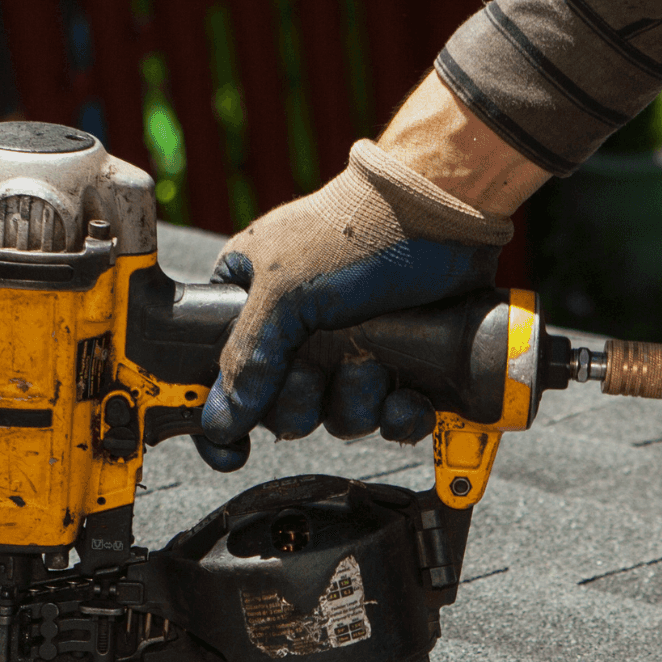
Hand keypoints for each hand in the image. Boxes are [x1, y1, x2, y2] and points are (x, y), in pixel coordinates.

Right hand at [196, 140, 512, 470]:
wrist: (443, 212)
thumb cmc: (354, 232)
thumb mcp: (284, 291)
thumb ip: (246, 356)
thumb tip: (219, 419)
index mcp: (253, 302)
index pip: (217, 371)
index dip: (220, 414)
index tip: (230, 450)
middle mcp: (298, 330)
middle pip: (282, 406)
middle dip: (304, 401)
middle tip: (317, 373)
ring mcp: (352, 347)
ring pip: (338, 415)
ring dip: (355, 401)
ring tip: (373, 366)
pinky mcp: (401, 362)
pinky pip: (389, 415)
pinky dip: (398, 415)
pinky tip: (406, 398)